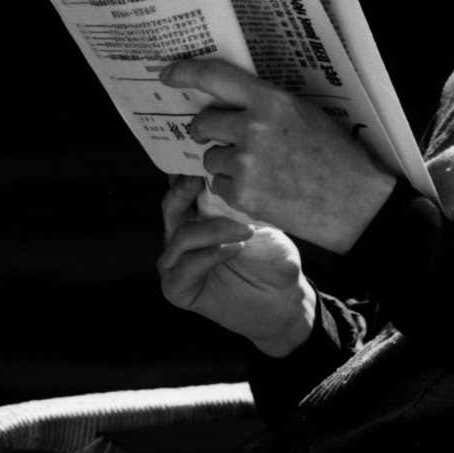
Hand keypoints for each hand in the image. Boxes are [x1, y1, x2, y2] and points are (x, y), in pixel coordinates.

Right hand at [158, 174, 313, 356]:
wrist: (283, 301)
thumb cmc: (273, 258)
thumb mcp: (261, 221)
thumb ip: (239, 201)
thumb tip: (231, 171)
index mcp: (196, 214)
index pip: (182, 186)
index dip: (186, 168)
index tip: (201, 151)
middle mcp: (180, 234)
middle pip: (170, 205)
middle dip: (184, 190)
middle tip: (202, 180)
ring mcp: (175, 262)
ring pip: (179, 236)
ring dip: (213, 230)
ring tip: (244, 230)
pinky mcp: (176, 289)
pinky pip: (184, 267)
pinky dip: (209, 256)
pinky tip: (234, 250)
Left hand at [161, 58, 395, 253]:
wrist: (355, 203)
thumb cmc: (335, 155)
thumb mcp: (304, 113)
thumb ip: (265, 105)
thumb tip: (229, 102)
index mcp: (271, 101)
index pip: (216, 77)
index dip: (186, 73)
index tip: (168, 75)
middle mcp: (253, 129)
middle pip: (203, 123)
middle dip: (205, 131)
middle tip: (216, 136)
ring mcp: (245, 164)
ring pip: (210, 158)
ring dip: (224, 164)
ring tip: (259, 171)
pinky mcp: (242, 195)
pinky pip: (219, 186)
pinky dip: (233, 189)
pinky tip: (263, 190)